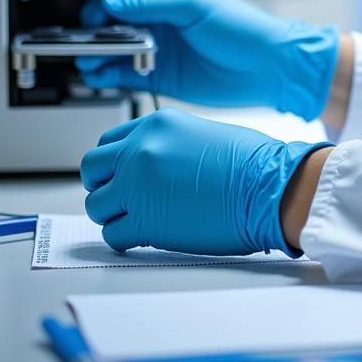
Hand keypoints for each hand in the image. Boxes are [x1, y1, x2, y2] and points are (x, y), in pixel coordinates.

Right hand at [76, 0, 338, 120]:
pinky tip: (98, 73)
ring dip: (96, 49)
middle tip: (83, 29)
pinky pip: (123, 74)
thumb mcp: (195, 5)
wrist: (268, 68)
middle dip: (94, 21)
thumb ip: (151, 3)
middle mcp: (161, 17)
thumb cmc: (243, 28)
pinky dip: (107, 74)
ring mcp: (158, 47)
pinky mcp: (159, 75)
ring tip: (86, 54)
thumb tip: (113, 2)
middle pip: (114, 15)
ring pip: (114, 45)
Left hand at [81, 108, 332, 254]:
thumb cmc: (251, 162)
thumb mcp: (201, 133)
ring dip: (114, 213)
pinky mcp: (145, 222)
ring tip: (139, 217)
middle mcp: (141, 150)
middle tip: (121, 196)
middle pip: (92, 169)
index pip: (109, 141)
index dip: (114, 161)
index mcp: (156, 124)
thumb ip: (167, 143)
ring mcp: (138, 186)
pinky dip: (125, 238)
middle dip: (102, 184)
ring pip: (96, 204)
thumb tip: (152, 162)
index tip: (120, 173)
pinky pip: (113, 234)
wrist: (269, 186)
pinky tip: (147, 233)